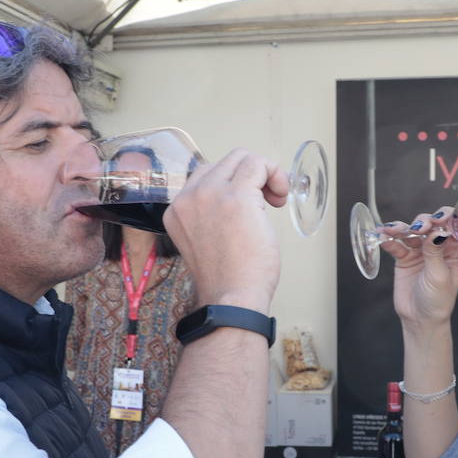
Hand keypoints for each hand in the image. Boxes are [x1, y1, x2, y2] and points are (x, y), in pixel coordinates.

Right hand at [163, 148, 286, 312]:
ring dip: (264, 173)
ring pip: (242, 157)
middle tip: (266, 202)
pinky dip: (274, 174)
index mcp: (177, 210)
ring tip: (274, 199)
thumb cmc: (228, 279)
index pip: (206, 176)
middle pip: (224, 162)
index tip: (248, 207)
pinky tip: (279, 196)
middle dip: (250, 176)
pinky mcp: (236, 196)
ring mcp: (210, 194)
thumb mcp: (205, 241)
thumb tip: (236, 197)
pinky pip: (258, 164)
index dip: (233, 186)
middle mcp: (189, 198)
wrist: (232, 299)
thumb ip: (210, 216)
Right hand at [380, 206, 457, 329]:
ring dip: (402, 227)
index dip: (447, 219)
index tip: (438, 220)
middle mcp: (440, 246)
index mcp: (456, 250)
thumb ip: (435, 252)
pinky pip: (396, 244)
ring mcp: (421, 250)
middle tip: (419, 229)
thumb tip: (435, 231)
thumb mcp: (439, 276)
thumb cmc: (438, 300)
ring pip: (412, 231)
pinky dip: (389, 239)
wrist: (419, 318)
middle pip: (432, 224)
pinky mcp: (405, 256)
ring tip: (394, 230)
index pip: (454, 227)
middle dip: (424, 222)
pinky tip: (383, 237)